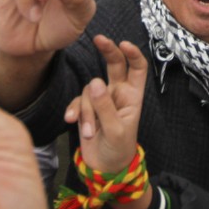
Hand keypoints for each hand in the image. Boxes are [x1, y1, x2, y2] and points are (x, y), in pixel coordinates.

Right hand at [63, 35, 147, 175]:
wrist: (104, 169)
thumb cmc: (119, 150)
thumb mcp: (116, 130)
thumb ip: (105, 106)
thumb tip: (95, 81)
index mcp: (133, 96)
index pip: (137, 68)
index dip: (133, 54)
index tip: (123, 44)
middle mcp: (117, 93)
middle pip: (114, 65)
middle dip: (107, 50)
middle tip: (99, 38)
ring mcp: (100, 100)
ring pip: (90, 89)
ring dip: (87, 110)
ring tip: (91, 132)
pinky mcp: (86, 108)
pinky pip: (77, 101)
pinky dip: (74, 111)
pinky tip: (70, 121)